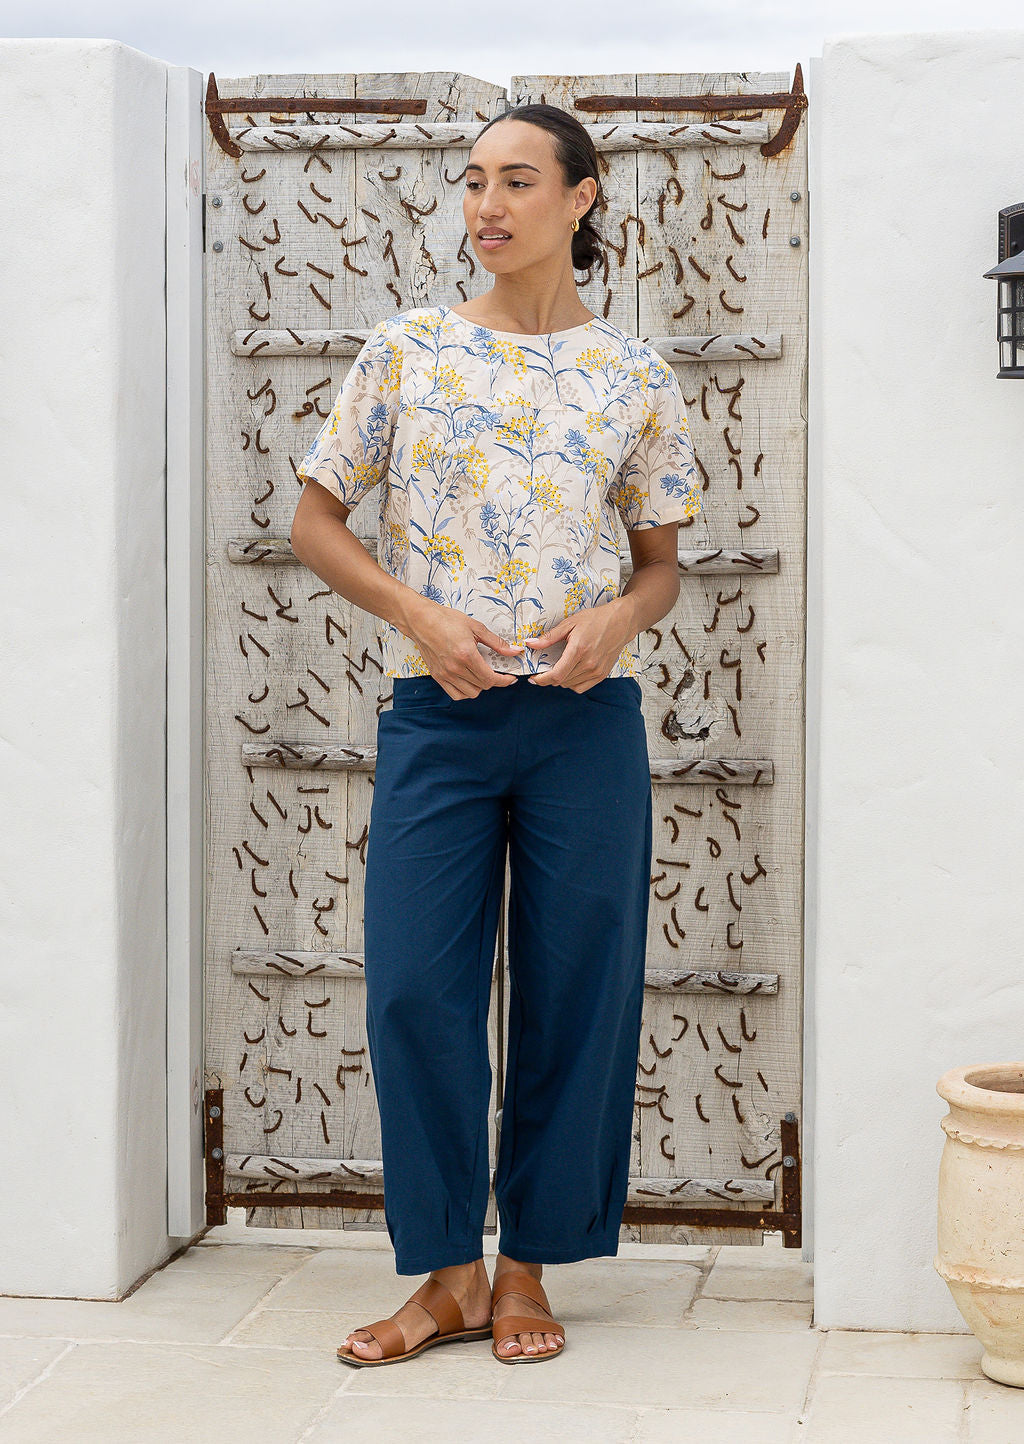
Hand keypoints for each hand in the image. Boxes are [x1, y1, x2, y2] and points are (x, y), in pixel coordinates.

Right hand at [407, 599, 524, 698]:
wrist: (421, 620)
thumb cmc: (446, 620)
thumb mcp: (476, 627)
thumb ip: (496, 643)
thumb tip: (513, 651)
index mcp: (466, 655)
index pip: (490, 678)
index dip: (504, 681)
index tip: (510, 678)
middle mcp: (455, 668)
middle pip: (483, 686)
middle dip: (494, 680)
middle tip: (497, 671)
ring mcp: (445, 674)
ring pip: (471, 693)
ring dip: (480, 686)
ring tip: (481, 674)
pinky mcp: (437, 676)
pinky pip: (456, 694)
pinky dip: (466, 691)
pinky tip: (469, 681)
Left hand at [524, 598, 636, 691]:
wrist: (621, 622)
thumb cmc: (595, 620)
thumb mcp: (569, 623)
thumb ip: (549, 637)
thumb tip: (530, 644)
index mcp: (579, 650)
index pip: (556, 674)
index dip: (541, 680)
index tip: (533, 678)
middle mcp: (589, 663)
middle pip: (561, 681)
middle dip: (548, 678)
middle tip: (543, 670)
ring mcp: (596, 670)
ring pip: (570, 685)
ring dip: (560, 680)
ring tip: (557, 668)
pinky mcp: (602, 674)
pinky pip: (581, 687)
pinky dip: (572, 684)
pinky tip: (570, 673)